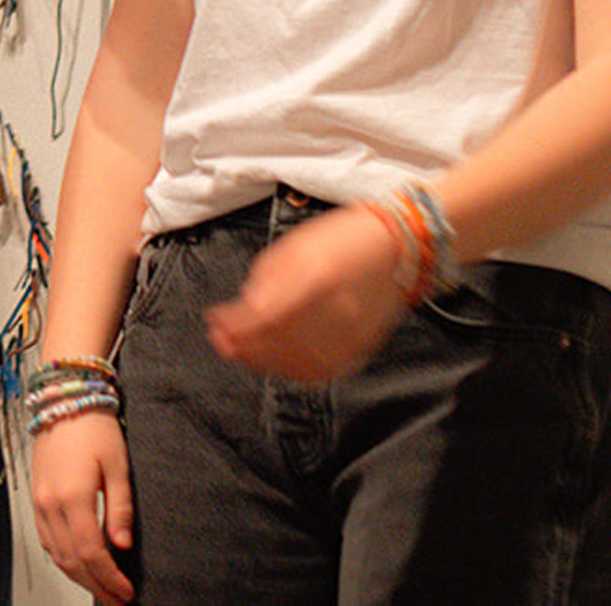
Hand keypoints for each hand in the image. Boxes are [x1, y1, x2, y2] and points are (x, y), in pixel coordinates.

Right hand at [30, 411, 136, 601]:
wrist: (64, 401)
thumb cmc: (93, 428)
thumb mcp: (118, 466)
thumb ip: (120, 508)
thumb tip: (122, 544)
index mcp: (72, 496)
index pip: (91, 551)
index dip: (109, 577)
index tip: (126, 590)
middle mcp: (50, 503)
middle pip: (71, 559)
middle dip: (96, 584)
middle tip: (117, 598)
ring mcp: (39, 502)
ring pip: (56, 554)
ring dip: (79, 576)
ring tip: (101, 588)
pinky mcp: (36, 499)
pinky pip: (46, 540)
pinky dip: (62, 559)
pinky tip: (78, 565)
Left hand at [204, 204, 409, 381]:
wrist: (395, 247)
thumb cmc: (342, 239)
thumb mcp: (291, 247)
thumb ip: (262, 281)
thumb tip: (240, 311)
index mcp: (317, 275)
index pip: (265, 315)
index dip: (233, 325)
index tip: (215, 321)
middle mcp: (338, 308)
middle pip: (279, 342)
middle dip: (242, 346)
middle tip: (221, 341)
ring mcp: (355, 332)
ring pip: (299, 363)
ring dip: (263, 362)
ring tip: (242, 353)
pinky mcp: (363, 346)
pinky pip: (323, 370)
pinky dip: (293, 370)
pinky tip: (276, 362)